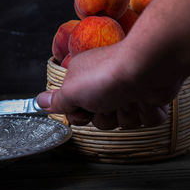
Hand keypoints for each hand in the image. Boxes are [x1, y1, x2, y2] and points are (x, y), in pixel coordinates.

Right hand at [37, 42, 181, 129]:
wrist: (147, 66)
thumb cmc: (107, 74)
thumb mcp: (72, 90)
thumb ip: (57, 100)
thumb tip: (39, 101)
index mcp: (84, 82)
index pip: (77, 112)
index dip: (80, 115)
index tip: (84, 109)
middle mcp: (105, 87)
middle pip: (101, 120)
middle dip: (106, 116)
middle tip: (108, 101)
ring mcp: (128, 93)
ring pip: (125, 122)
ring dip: (127, 114)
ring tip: (128, 97)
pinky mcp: (150, 99)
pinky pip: (147, 120)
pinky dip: (147, 112)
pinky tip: (145, 99)